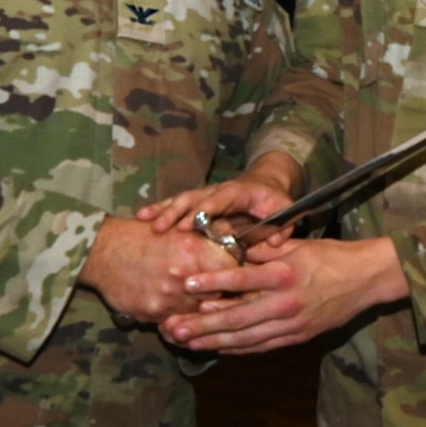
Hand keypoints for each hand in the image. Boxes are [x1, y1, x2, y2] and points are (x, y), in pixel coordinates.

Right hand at [77, 217, 239, 324]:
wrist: (102, 251)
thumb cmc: (143, 235)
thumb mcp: (180, 227)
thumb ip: (213, 234)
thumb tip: (239, 239)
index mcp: (196, 252)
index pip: (234, 273)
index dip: (237, 276)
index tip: (238, 278)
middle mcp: (184, 279)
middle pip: (218, 298)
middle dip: (220, 296)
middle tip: (220, 294)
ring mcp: (168, 300)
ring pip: (197, 314)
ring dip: (197, 309)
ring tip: (193, 302)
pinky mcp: (152, 315)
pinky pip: (173, 322)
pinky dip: (176, 317)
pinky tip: (172, 307)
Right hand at [137, 152, 303, 238]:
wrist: (264, 184)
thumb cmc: (272, 199)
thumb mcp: (283, 209)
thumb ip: (282, 225)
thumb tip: (274, 242)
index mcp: (236, 192)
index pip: (218, 200)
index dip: (203, 211)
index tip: (189, 224)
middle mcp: (216, 191)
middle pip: (193, 198)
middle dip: (176, 212)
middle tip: (160, 228)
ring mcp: (204, 195)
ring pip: (180, 200)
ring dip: (162, 210)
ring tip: (144, 220)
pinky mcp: (196, 200)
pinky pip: (175, 203)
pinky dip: (158, 209)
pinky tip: (142, 217)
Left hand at [158, 236, 408, 354]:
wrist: (366, 280)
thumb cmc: (330, 256)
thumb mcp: (295, 246)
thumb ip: (262, 250)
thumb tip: (231, 247)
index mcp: (283, 274)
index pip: (241, 279)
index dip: (212, 283)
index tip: (186, 286)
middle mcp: (285, 302)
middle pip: (236, 317)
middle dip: (202, 325)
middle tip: (174, 329)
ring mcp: (291, 324)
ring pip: (245, 338)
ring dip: (214, 342)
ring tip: (187, 343)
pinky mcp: (297, 337)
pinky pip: (261, 346)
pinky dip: (237, 348)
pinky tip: (217, 348)